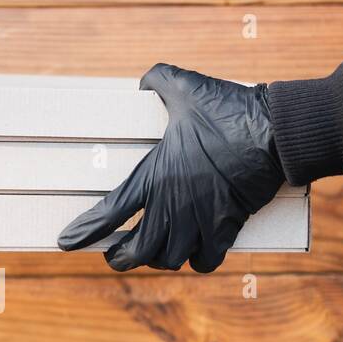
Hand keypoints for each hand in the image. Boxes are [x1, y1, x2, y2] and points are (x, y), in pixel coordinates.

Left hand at [58, 64, 286, 272]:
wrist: (276, 132)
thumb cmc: (230, 110)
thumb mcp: (188, 87)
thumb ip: (160, 81)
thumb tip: (146, 80)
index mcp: (155, 175)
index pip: (110, 211)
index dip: (85, 230)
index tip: (65, 242)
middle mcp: (173, 205)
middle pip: (136, 250)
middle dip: (120, 257)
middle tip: (113, 254)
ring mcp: (200, 220)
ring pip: (169, 259)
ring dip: (158, 259)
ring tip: (153, 252)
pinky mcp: (227, 228)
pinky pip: (205, 261)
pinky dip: (197, 261)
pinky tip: (193, 253)